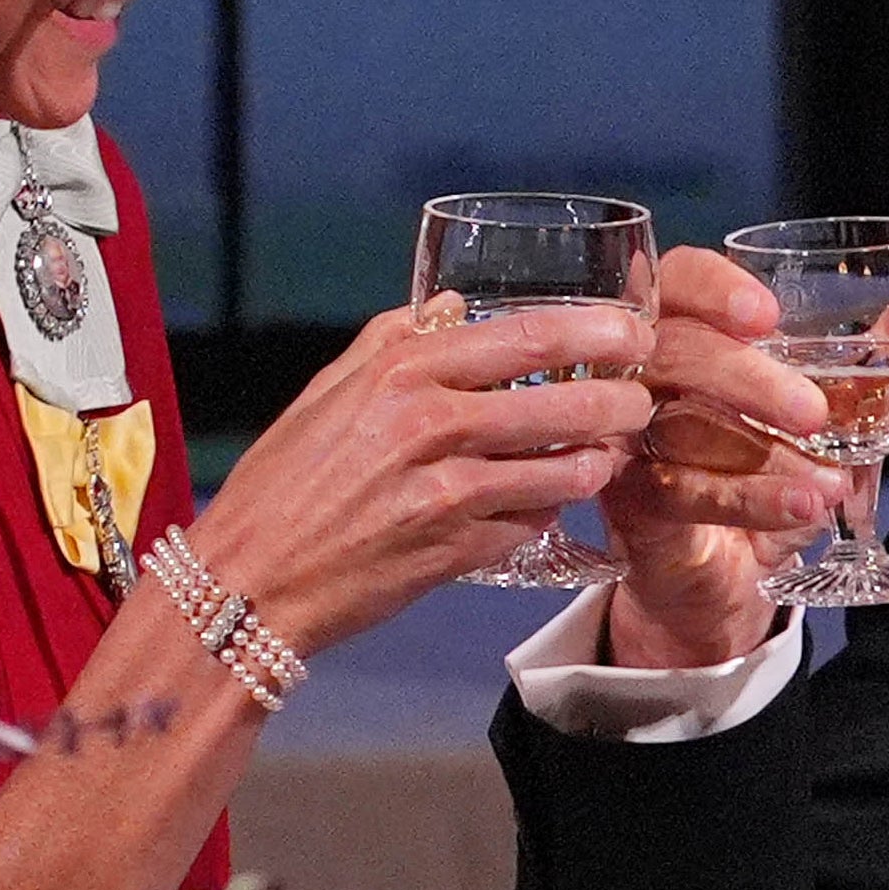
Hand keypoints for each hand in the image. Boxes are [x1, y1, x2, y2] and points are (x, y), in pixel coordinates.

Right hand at [181, 298, 653, 656]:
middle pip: (563, 405)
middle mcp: (429, 427)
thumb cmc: (282, 483)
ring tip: (608, 454)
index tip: (632, 330)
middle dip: (619, 401)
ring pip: (562, 472)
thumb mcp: (328, 392)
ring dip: (597, 462)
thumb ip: (392, 342)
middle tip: (641, 397)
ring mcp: (446, 495)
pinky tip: (546, 506)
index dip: (593, 331)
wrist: (247, 582)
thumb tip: (452, 307)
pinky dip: (546, 514)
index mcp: (401, 374)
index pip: (523, 337)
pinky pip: (531, 525)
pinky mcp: (455, 552)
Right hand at [598, 246, 847, 667]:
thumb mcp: (829, 413)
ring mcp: (627, 439)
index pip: (675, 280)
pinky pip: (682, 493)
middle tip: (814, 412)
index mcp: (685, 328)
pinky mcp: (631, 503)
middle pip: (670, 350)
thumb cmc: (769, 469)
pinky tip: (806, 505)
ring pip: (674, 426)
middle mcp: (644, 374)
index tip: (766, 314)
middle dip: (744, 377)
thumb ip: (877, 359)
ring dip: (758, 451)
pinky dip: (752, 499)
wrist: (730, 574)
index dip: (712, 288)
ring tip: (831, 476)